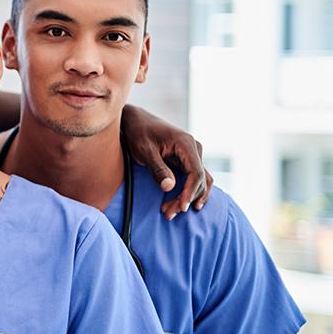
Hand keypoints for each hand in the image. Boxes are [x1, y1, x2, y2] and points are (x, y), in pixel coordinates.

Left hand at [121, 105, 212, 219]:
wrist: (134, 120)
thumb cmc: (138, 132)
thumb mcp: (144, 150)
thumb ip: (157, 168)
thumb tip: (169, 187)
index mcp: (186, 143)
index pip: (196, 172)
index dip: (190, 192)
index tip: (180, 206)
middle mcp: (193, 148)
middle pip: (199, 180)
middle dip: (185, 198)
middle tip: (169, 213)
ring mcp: (192, 154)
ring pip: (199, 181)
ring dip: (188, 197)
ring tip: (171, 212)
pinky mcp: (186, 160)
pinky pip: (194, 178)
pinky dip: (188, 191)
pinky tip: (181, 204)